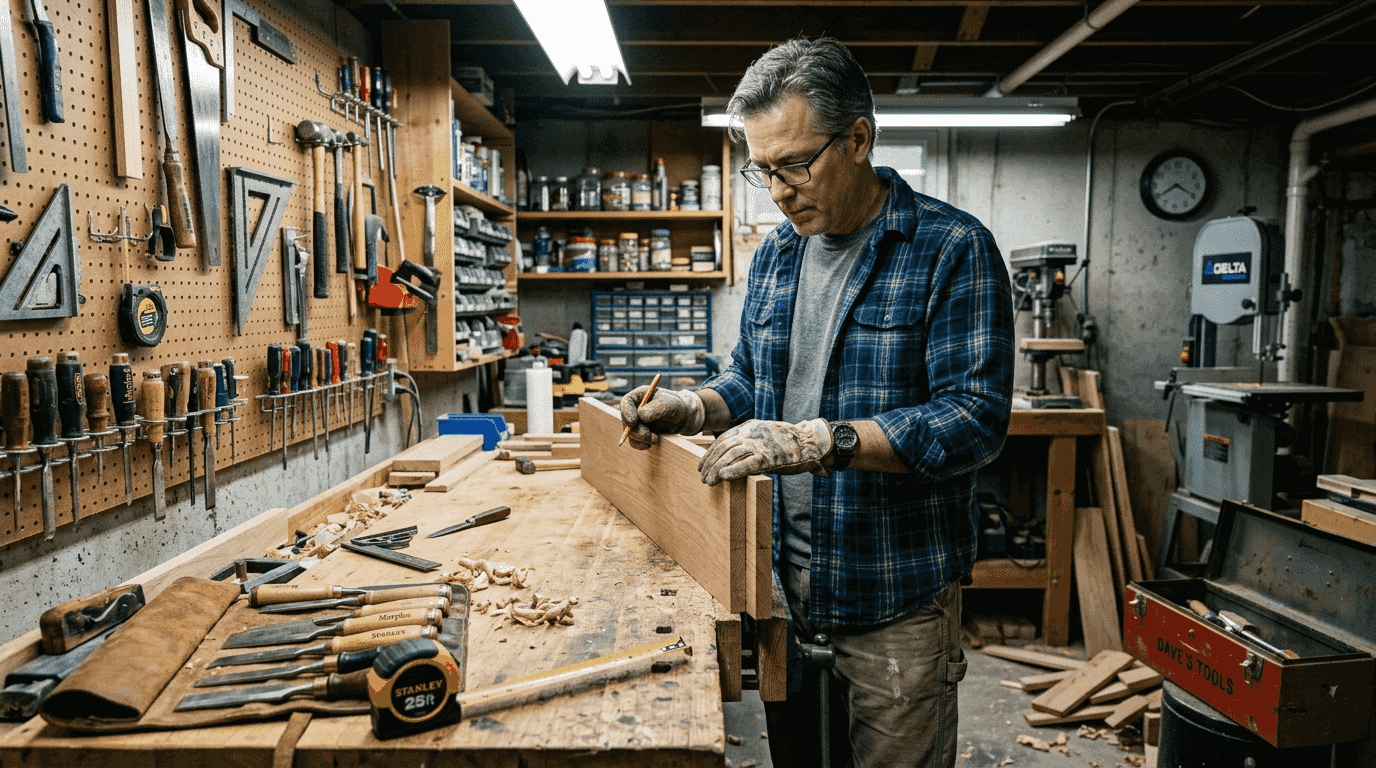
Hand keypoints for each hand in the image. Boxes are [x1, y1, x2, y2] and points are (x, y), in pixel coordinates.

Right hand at [619, 386, 705, 449]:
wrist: (684, 417)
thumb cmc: (677, 406)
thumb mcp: (669, 404)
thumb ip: (655, 408)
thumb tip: (641, 416)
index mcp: (639, 396)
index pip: (626, 403)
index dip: (626, 413)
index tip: (632, 423)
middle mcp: (635, 408)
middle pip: (626, 420)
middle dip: (636, 431)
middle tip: (648, 436)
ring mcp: (637, 421)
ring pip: (630, 433)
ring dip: (642, 439)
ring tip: (656, 438)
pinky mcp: (641, 432)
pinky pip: (635, 441)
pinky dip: (643, 444)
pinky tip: (654, 441)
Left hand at [698, 418, 833, 485]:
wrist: (809, 441)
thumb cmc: (787, 441)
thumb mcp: (764, 434)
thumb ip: (749, 440)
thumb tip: (732, 454)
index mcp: (749, 426)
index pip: (722, 439)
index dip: (710, 453)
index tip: (702, 464)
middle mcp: (751, 433)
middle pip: (723, 448)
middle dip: (710, 463)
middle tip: (702, 476)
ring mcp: (759, 444)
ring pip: (730, 456)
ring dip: (716, 469)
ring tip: (709, 481)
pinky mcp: (768, 456)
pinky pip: (746, 464)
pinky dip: (733, 470)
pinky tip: (723, 477)